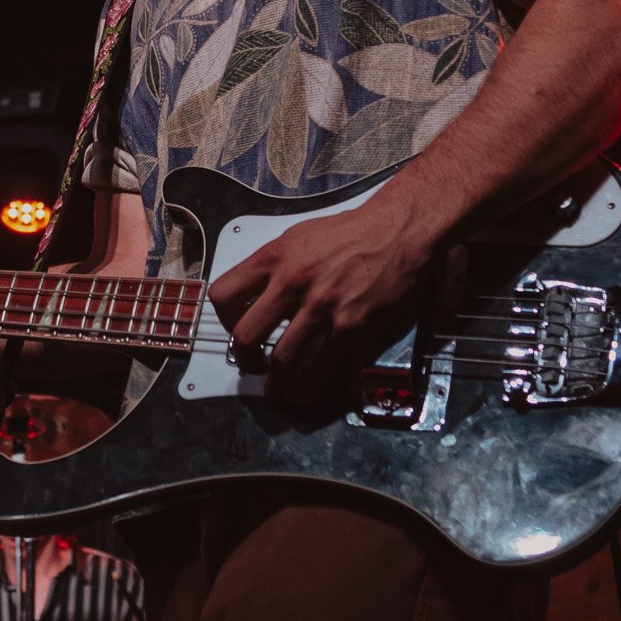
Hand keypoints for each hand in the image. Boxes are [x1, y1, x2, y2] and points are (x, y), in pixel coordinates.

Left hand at [206, 197, 435, 402]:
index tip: (234, 328)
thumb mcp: (298, 237)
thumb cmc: (350, 232)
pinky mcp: (350, 327)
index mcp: (274, 257)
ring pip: (282, 361)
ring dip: (276, 383)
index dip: (224, 320)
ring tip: (278, 387)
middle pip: (246, 336)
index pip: (224, 296)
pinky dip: (308, 387)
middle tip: (252, 365)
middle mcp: (292, 282)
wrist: (396, 230)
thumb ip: (273, 266)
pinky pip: (320, 368)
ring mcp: (321, 307)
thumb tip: (254, 294)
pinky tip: (306, 390)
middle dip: (245, 359)